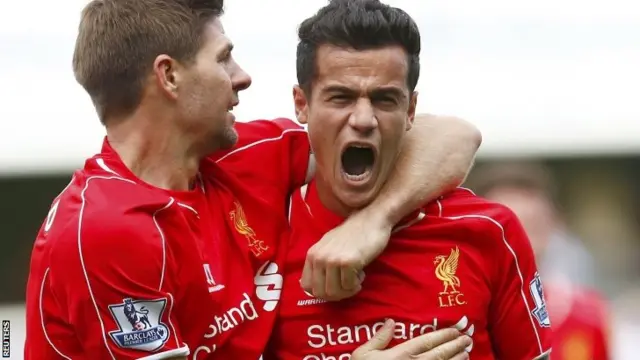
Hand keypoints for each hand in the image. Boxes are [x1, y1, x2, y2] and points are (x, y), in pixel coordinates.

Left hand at [301, 208, 391, 300]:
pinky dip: (357, 283)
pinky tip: (361, 271)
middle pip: (320, 293)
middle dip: (336, 295)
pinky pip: (349, 286)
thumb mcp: (328, 247)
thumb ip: (320, 264)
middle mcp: (319, 257)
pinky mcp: (347, 262)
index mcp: (312, 254)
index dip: (321, 292)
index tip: (334, 288)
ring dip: (347, 290)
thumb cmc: (352, 235)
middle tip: (347, 286)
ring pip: (334, 292)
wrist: (371, 220)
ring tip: (355, 277)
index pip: (307, 286)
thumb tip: (315, 287)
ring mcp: (332, 260)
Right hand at [352, 319, 470, 359]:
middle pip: (439, 353)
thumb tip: (390, 321)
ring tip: (466, 353)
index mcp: (401, 354)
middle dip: (455, 345)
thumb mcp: (364, 354)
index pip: (427, 341)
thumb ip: (379, 338)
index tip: (455, 330)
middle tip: (467, 339)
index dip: (443, 335)